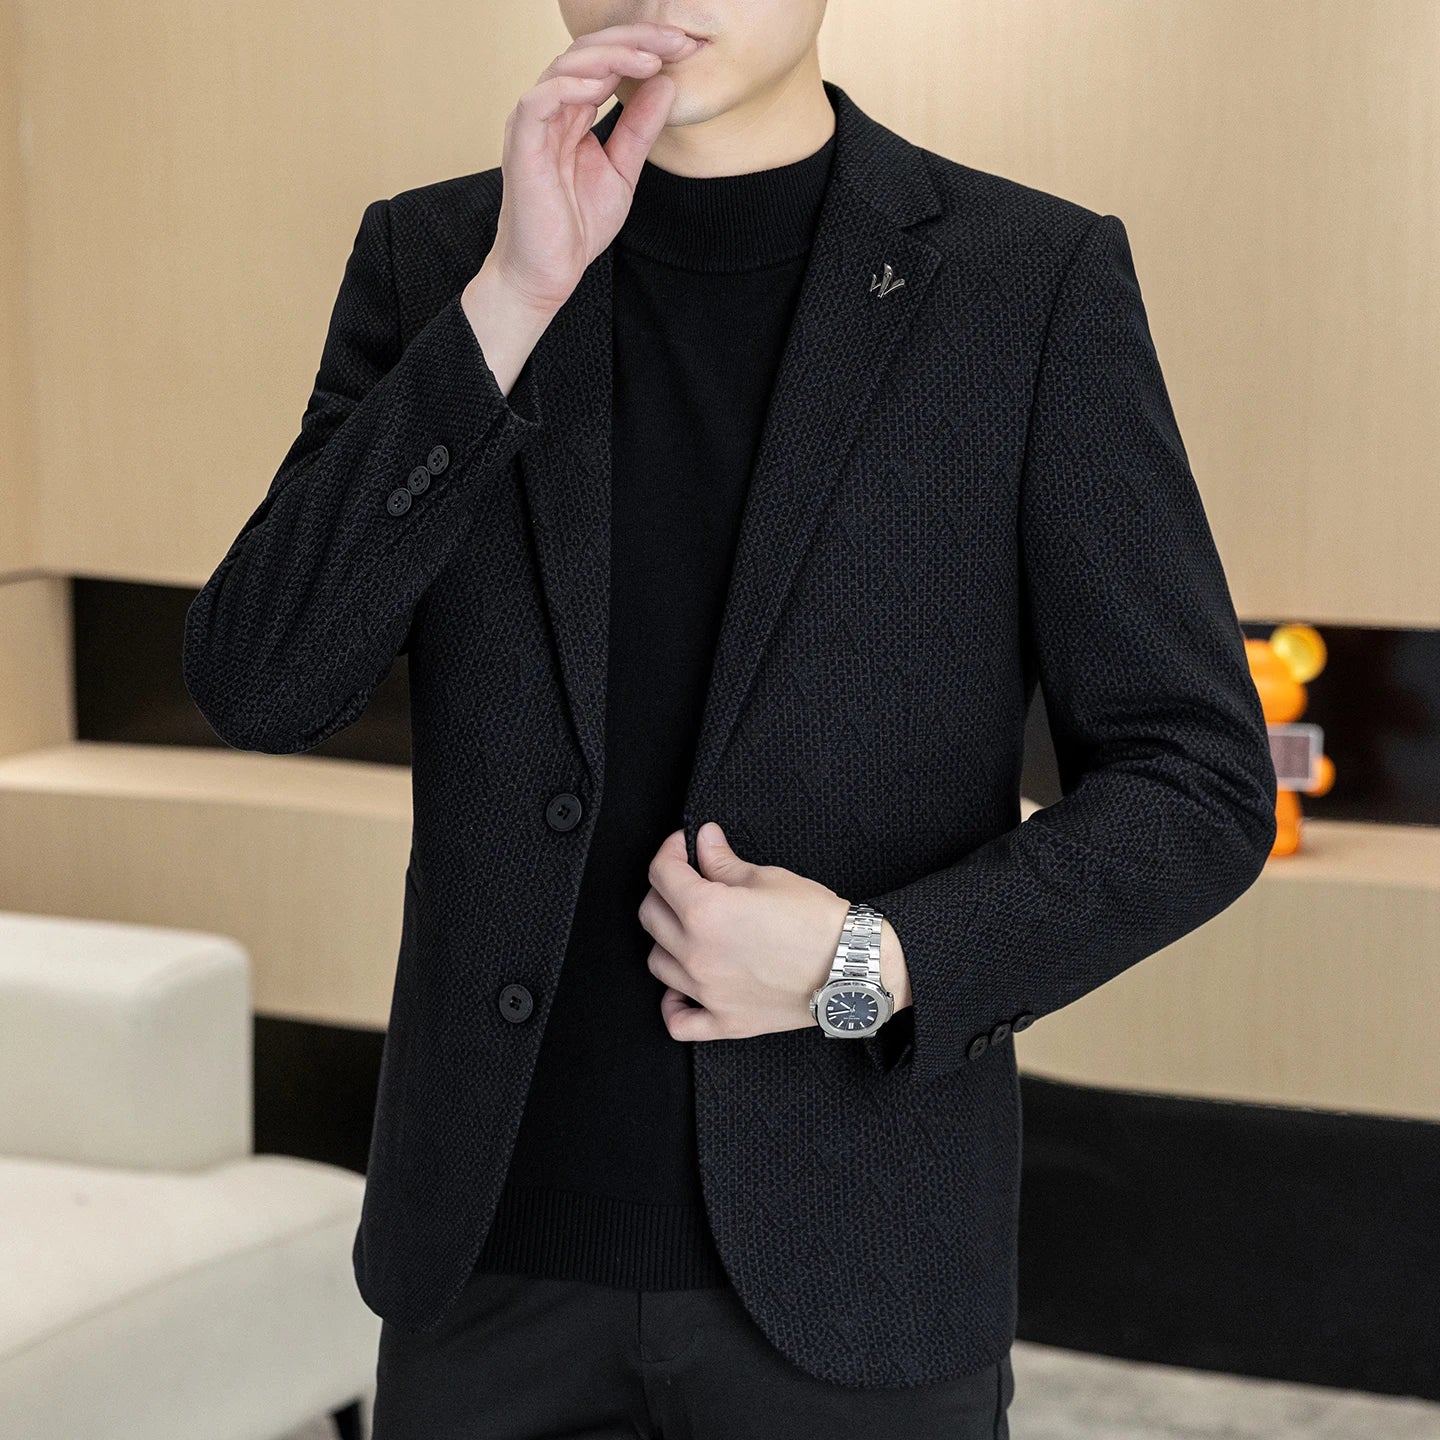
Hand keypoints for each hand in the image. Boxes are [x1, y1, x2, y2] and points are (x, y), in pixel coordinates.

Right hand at [484, 22, 702, 313]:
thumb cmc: (575, 228)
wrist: (548, 273)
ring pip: (567, 65)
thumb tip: (665, 83)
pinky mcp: (522, 143)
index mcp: (573, 112)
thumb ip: (640, 129)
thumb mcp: (622, 171)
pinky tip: (606, 85)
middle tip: (677, 40)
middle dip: (636, 40)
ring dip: (611, 55)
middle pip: (589, 50)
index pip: (607, 60)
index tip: (686, 48)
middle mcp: (551, 109)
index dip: (645, 47)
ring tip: (651, 59)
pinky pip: (541, 98)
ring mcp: (534, 123)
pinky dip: (573, 85)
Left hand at [638, 822, 910, 1043]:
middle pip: (651, 915)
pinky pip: (677, 1020)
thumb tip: (703, 840)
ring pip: (657, 962)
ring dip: (668, 940)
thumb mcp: (768, 878)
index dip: (671, 851)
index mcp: (705, 911)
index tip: (684, 847)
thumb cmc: (816, 921)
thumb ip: (723, 861)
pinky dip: (673, 1004)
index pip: (662, 874)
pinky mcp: (724, 1021)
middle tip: (690, 882)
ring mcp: (707, 992)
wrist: (853, 967)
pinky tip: (683, 987)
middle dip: (665, 890)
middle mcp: (696, 953)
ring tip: (692, 930)